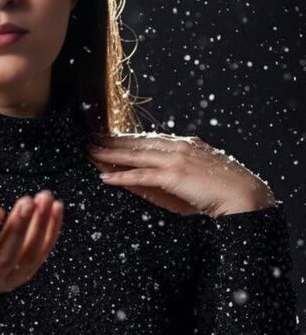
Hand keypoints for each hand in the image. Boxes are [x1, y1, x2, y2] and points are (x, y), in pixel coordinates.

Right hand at [0, 190, 64, 306]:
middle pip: (4, 256)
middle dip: (18, 228)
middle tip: (27, 201)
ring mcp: (6, 281)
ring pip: (27, 256)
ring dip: (40, 226)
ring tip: (45, 199)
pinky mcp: (22, 275)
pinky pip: (40, 254)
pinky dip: (50, 231)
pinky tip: (55, 208)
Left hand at [88, 133, 275, 217]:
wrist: (244, 197)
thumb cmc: (220, 194)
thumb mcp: (189, 182)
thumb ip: (163, 178)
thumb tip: (135, 178)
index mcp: (185, 145)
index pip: (148, 139)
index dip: (126, 138)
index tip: (107, 137)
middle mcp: (178, 147)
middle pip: (137, 142)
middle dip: (111, 140)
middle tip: (89, 138)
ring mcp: (176, 159)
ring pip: (135, 154)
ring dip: (109, 153)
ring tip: (90, 152)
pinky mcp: (173, 175)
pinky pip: (141, 175)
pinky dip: (121, 175)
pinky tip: (105, 176)